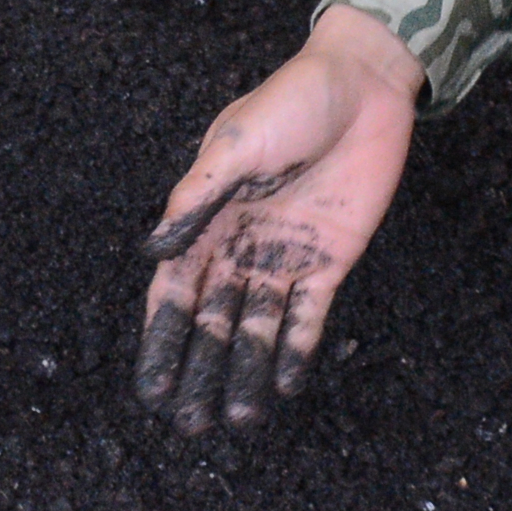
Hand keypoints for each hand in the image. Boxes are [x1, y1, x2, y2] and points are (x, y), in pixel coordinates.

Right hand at [133, 5, 424, 432]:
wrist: (362, 86)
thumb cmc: (290, 102)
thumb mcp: (236, 145)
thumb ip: (197, 200)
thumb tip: (151, 252)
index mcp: (206, 219)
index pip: (174, 292)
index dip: (160, 340)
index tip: (150, 389)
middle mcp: (240, 248)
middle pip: (213, 322)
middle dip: (198, 371)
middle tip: (189, 424)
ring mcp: (285, 258)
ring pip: (259, 329)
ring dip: (246, 372)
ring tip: (238, 418)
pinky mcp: (330, 261)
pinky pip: (310, 316)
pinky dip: (297, 351)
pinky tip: (286, 386)